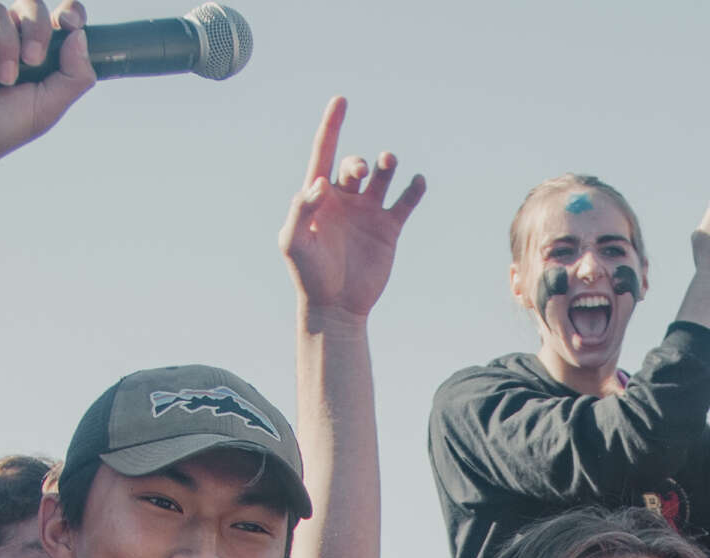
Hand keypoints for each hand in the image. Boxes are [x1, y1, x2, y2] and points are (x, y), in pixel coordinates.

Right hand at [0, 1, 95, 219]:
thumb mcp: (47, 107)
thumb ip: (74, 76)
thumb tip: (80, 34)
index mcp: (36, 54)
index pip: (58, 17)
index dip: (70, 12)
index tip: (70, 24)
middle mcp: (6, 39)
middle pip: (29, 5)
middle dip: (35, 29)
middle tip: (32, 62)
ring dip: (4, 44)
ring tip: (0, 78)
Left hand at [279, 97, 425, 323]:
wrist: (337, 304)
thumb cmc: (308, 274)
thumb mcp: (292, 242)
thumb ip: (300, 210)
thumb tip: (319, 184)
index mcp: (319, 196)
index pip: (324, 151)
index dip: (332, 125)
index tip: (341, 100)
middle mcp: (345, 198)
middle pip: (354, 164)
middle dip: (358, 161)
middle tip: (362, 171)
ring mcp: (368, 212)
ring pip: (383, 177)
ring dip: (387, 164)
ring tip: (389, 164)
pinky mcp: (389, 228)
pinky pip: (405, 201)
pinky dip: (413, 189)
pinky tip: (416, 181)